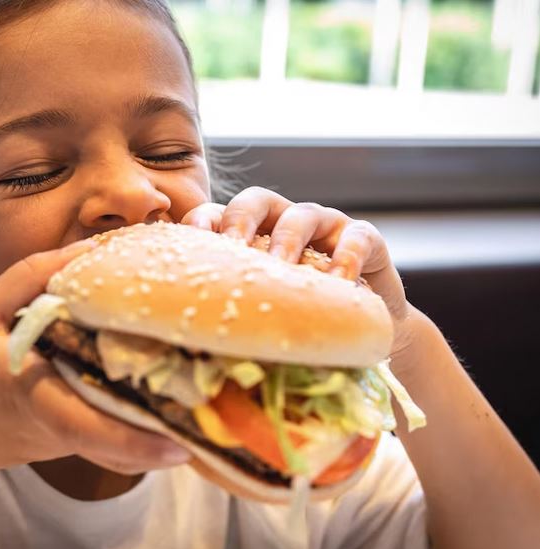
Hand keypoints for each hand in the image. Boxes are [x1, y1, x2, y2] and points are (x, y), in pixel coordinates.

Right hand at [0, 239, 189, 482]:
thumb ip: (34, 277)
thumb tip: (95, 249)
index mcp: (30, 394)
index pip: (87, 426)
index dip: (135, 441)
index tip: (180, 445)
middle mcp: (53, 425)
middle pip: (121, 433)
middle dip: (170, 425)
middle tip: (224, 406)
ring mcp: (57, 439)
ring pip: (117, 431)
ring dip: (157, 417)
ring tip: (208, 388)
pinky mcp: (57, 440)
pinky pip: (101, 424)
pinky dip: (130, 409)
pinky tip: (157, 378)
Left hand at [181, 187, 414, 357]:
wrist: (362, 330)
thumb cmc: (301, 321)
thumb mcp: (263, 313)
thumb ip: (235, 310)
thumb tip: (189, 342)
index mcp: (249, 235)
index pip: (218, 214)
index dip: (202, 221)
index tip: (190, 239)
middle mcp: (282, 222)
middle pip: (255, 201)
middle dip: (241, 220)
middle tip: (234, 248)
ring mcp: (324, 226)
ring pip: (302, 214)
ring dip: (289, 239)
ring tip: (283, 267)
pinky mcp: (364, 238)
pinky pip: (357, 236)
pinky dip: (347, 256)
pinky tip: (340, 283)